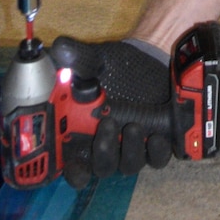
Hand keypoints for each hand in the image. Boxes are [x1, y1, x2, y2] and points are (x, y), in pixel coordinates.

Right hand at [50, 35, 176, 187]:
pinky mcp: (158, 141)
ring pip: (129, 166)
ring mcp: (134, 146)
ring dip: (130, 151)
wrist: (152, 58)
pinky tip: (157, 138)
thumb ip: (78, 58)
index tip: (73, 164)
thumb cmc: (117, 65)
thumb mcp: (96, 61)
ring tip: (133, 126)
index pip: (74, 166)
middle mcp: (109, 145)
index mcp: (87, 134)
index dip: (72, 171)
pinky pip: (158, 159)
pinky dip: (157, 153)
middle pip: (102, 168)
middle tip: (107, 124)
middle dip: (103, 153)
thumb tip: (60, 47)